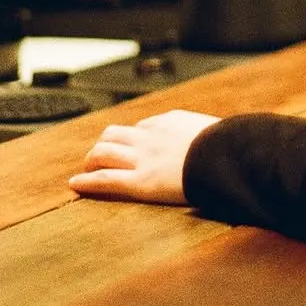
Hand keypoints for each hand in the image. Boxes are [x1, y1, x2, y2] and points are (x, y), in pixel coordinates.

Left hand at [68, 109, 220, 204]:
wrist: (226, 156)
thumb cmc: (230, 147)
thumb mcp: (221, 131)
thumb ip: (211, 135)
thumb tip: (226, 139)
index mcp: (170, 121)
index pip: (143, 126)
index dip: (133, 137)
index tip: (132, 145)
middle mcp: (150, 136)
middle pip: (115, 134)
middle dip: (105, 144)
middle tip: (100, 156)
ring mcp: (143, 158)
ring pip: (104, 152)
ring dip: (92, 160)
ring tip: (86, 169)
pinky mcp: (139, 181)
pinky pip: (105, 179)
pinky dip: (87, 181)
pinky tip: (75, 184)